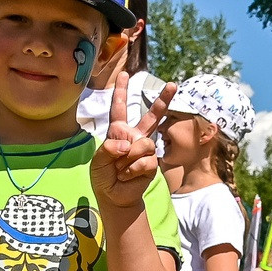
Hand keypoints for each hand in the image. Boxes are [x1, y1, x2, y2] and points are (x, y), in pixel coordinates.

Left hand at [90, 79, 174, 209]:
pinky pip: (145, 161)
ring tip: (121, 169)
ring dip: (129, 159)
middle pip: (152, 116)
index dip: (121, 91)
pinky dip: (133, 169)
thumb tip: (129, 145)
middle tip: (173, 84)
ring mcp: (146, 149)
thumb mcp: (98, 160)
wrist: (114, 196)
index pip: (119, 108)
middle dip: (163, 100)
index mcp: (119, 131)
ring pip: (144, 144)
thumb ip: (110, 148)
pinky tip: (128, 175)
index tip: (124, 74)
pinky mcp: (152, 163)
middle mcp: (135, 136)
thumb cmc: (104, 176)